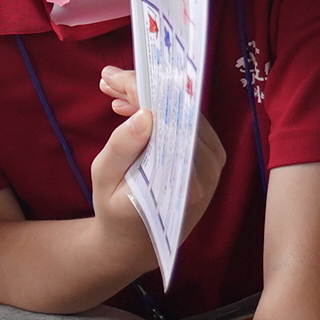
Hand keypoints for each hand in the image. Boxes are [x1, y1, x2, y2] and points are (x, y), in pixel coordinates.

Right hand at [89, 65, 228, 250]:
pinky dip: (161, 111)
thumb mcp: (105, 181)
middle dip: (142, 88)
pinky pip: (186, 124)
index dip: (141, 91)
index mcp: (185, 177)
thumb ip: (122, 148)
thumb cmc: (116, 212)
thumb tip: (145, 113)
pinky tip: (133, 106)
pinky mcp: (210, 159)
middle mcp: (208, 168)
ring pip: (182, 113)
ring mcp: (213, 162)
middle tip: (108, 78)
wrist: (136, 242)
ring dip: (150, 97)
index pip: (167, 118)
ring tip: (114, 90)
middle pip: (178, 110)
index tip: (114, 77)